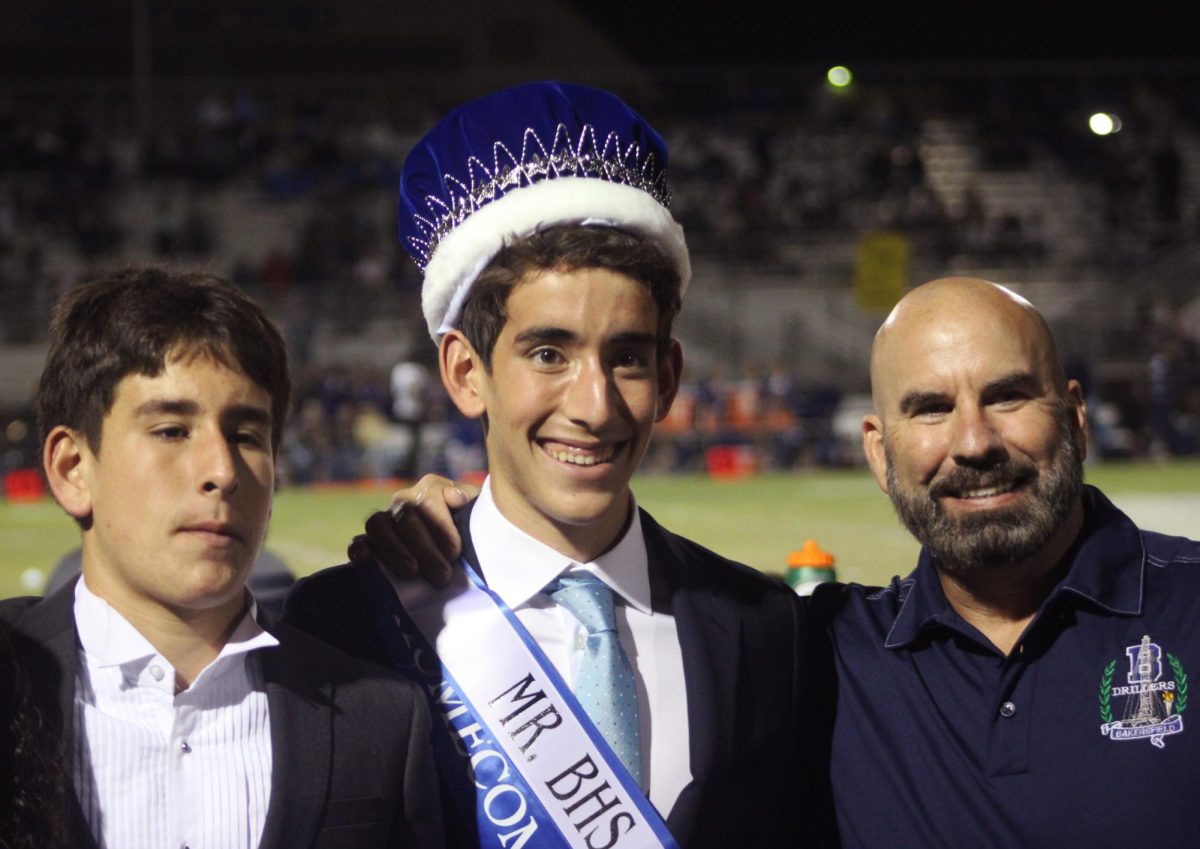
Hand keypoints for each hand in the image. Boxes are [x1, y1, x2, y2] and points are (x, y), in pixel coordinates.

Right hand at [348, 475, 478, 586]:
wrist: (462, 549)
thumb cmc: (473, 529)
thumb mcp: (478, 513)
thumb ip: (471, 502)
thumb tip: (455, 498)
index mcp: (431, 489)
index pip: (429, 499)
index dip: (440, 526)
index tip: (454, 552)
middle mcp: (404, 500)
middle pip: (406, 516)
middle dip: (424, 548)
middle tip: (442, 575)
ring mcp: (385, 520)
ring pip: (378, 525)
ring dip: (394, 549)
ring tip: (411, 572)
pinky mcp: (369, 541)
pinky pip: (357, 540)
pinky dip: (358, 548)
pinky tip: (366, 559)